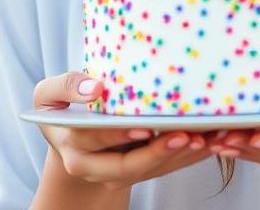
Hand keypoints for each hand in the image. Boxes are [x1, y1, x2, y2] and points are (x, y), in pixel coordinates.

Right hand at [33, 71, 215, 189]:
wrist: (71, 138)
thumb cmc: (63, 108)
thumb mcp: (48, 94)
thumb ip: (65, 86)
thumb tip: (94, 88)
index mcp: (72, 145)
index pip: (95, 140)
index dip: (119, 135)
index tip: (144, 127)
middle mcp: (93, 167)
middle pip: (127, 166)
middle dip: (158, 153)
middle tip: (187, 136)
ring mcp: (117, 174)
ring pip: (151, 171)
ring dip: (181, 156)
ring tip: (207, 138)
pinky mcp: (139, 173)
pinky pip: (165, 169)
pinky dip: (189, 156)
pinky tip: (211, 141)